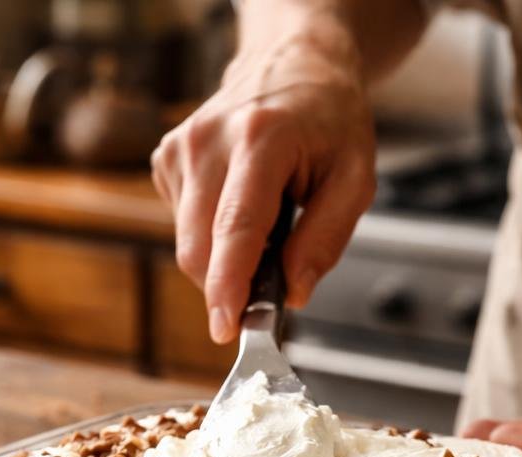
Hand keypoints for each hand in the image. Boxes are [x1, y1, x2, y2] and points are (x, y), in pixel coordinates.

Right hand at [151, 24, 376, 341]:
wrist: (293, 62)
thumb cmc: (329, 120)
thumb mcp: (355, 177)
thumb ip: (326, 239)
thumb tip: (292, 293)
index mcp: (260, 139)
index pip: (236, 227)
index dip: (228, 285)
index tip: (226, 328)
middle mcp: (208, 140)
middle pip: (200, 249)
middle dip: (231, 285)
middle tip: (273, 281)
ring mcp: (179, 148)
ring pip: (188, 245)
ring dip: (225, 258)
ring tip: (268, 221)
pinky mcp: (165, 159)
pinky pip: (184, 227)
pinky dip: (214, 235)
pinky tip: (241, 204)